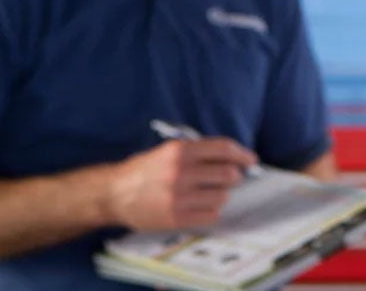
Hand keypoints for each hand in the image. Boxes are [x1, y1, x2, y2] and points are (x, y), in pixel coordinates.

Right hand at [105, 138, 258, 231]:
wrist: (114, 193)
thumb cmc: (144, 170)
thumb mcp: (168, 151)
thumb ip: (197, 152)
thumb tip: (231, 157)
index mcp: (180, 151)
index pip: (223, 149)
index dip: (242, 154)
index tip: (251, 160)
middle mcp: (180, 172)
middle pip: (227, 174)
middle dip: (234, 177)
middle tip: (230, 179)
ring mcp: (178, 196)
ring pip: (221, 196)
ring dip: (221, 195)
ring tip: (208, 194)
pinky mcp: (175, 217)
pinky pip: (210, 215)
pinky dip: (211, 211)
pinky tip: (202, 207)